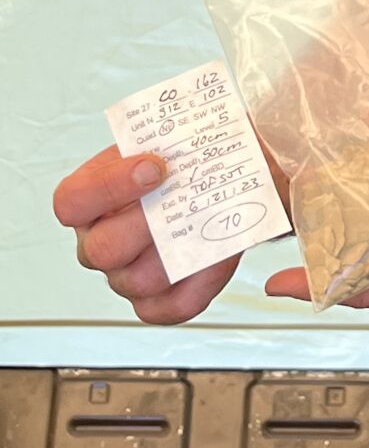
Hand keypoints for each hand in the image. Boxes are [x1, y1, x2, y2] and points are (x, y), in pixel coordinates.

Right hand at [53, 145, 239, 324]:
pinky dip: (199, 283)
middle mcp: (97, 243)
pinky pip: (170, 307)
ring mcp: (123, 277)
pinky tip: (218, 255)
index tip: (155, 165)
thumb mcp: (168, 140)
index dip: (109, 186)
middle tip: (185, 199)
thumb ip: (171, 140)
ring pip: (138, 280)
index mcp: (87, 200)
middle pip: (103, 249)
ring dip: (178, 251)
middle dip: (148, 223)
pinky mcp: (155, 301)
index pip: (72, 201)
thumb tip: (193, 146)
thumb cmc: (179, 162)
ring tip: (210, 221)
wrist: (207, 183)